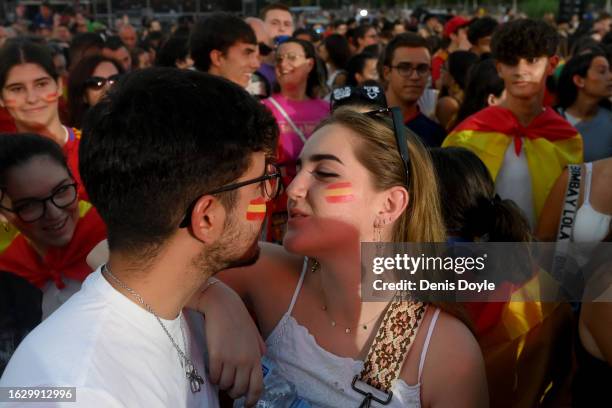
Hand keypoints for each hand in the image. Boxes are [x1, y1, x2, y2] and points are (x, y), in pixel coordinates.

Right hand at [188, 281, 264, 405]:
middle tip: (229, 388)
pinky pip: (213, 376)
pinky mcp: (216, 356)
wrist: (222, 305)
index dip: (252, 399)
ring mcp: (230, 359)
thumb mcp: (254, 334)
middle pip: (239, 389)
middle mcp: (245, 361)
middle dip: (233, 392)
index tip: (247, 405)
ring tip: (220, 375)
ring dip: (221, 383)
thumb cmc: (238, 318)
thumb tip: (262, 358)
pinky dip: (212, 377)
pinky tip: (212, 370)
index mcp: (256, 357)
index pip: (257, 386)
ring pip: (224, 384)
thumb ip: (258, 348)